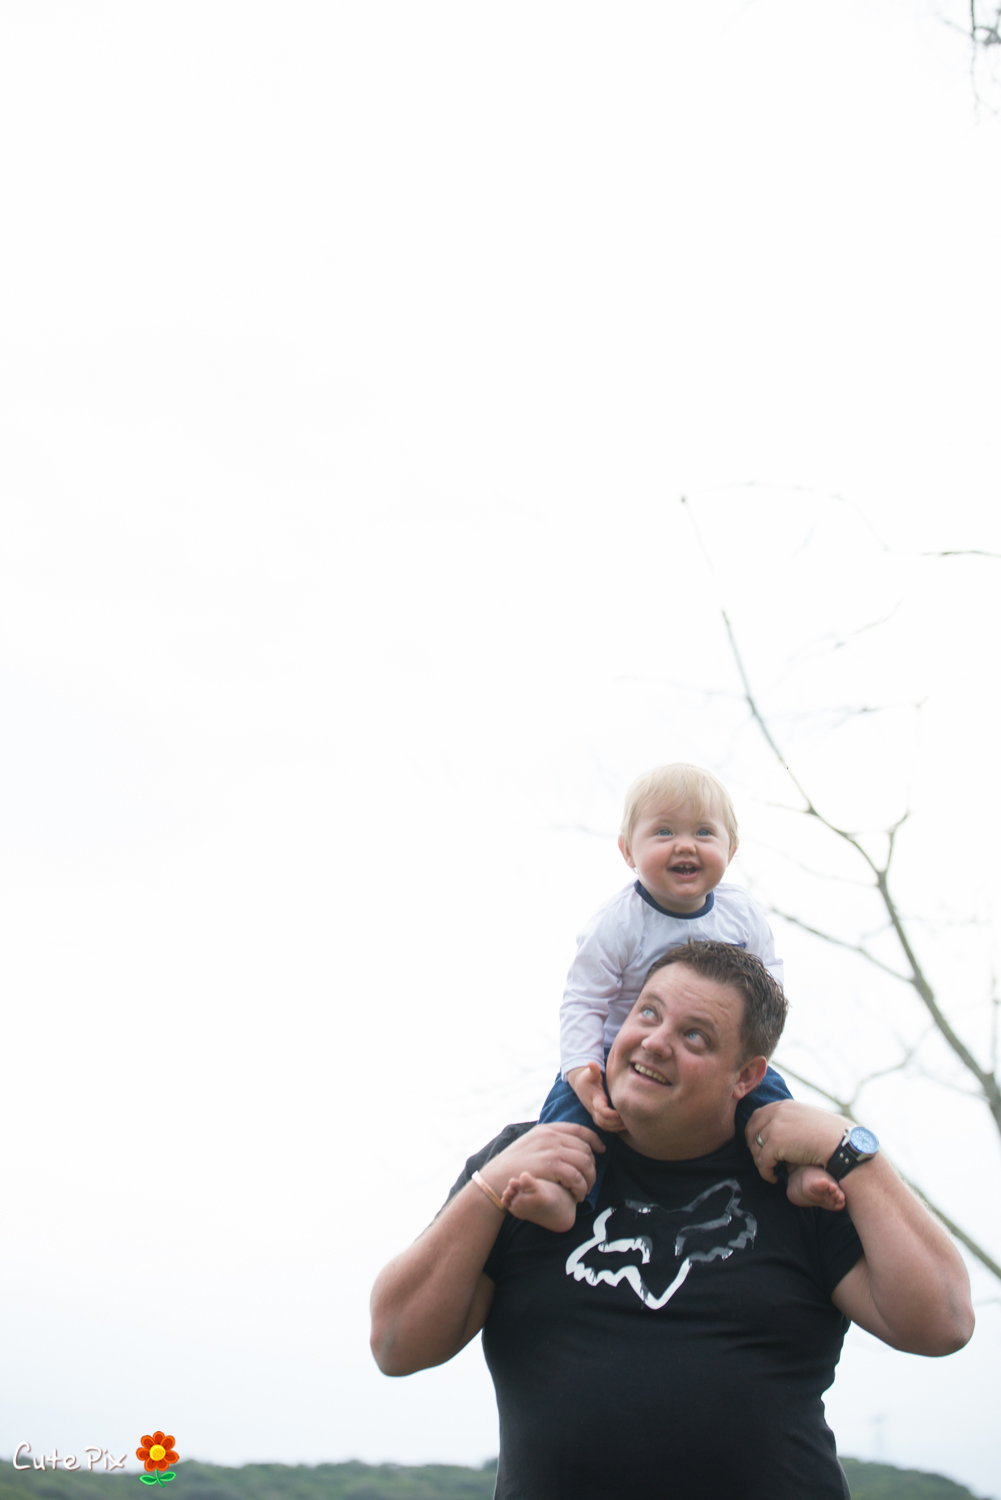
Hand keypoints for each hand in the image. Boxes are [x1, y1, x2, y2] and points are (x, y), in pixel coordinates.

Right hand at [476, 1121, 604, 1206]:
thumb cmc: (512, 1166)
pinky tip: (577, 1195)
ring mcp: (551, 1150)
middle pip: (585, 1148)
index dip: (594, 1140)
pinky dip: (581, 1188)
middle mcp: (551, 1136)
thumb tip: (566, 1145)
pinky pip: (577, 1176)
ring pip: (585, 1162)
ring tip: (584, 1191)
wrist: (494, 1179)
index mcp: (546, 1129)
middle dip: (592, 1166)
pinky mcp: (551, 1166)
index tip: (601, 1151)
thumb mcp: (530, 1145)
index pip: (579, 1130)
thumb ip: (547, 1142)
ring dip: (589, 1180)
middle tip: (589, 1181)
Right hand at [567, 1062, 625, 1131]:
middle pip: (603, 1122)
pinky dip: (613, 1128)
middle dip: (616, 1123)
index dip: (610, 1114)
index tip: (620, 1113)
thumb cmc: (588, 1077)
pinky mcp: (597, 1116)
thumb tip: (591, 1063)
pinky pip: (604, 1127)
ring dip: (616, 1127)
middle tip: (629, 1120)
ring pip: (604, 1126)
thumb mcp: (590, 1072)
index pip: (601, 1110)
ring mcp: (594, 1114)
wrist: (580, 1084)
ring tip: (629, 1124)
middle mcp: (593, 1109)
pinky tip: (624, 1125)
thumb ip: (593, 1069)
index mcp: (594, 1098)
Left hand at [745, 1100, 849, 1184]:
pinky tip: (774, 1178)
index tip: (759, 1147)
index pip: (757, 1117)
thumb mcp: (806, 1119)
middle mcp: (777, 1112)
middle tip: (764, 1162)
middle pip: (751, 1131)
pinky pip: (762, 1162)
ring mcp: (775, 1126)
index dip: (754, 1134)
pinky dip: (765, 1173)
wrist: (841, 1144)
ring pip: (755, 1148)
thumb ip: (791, 1120)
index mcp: (784, 1106)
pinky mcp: (776, 1142)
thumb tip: (779, 1130)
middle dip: (754, 1148)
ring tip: (771, 1171)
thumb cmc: (830, 1136)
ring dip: (761, 1162)